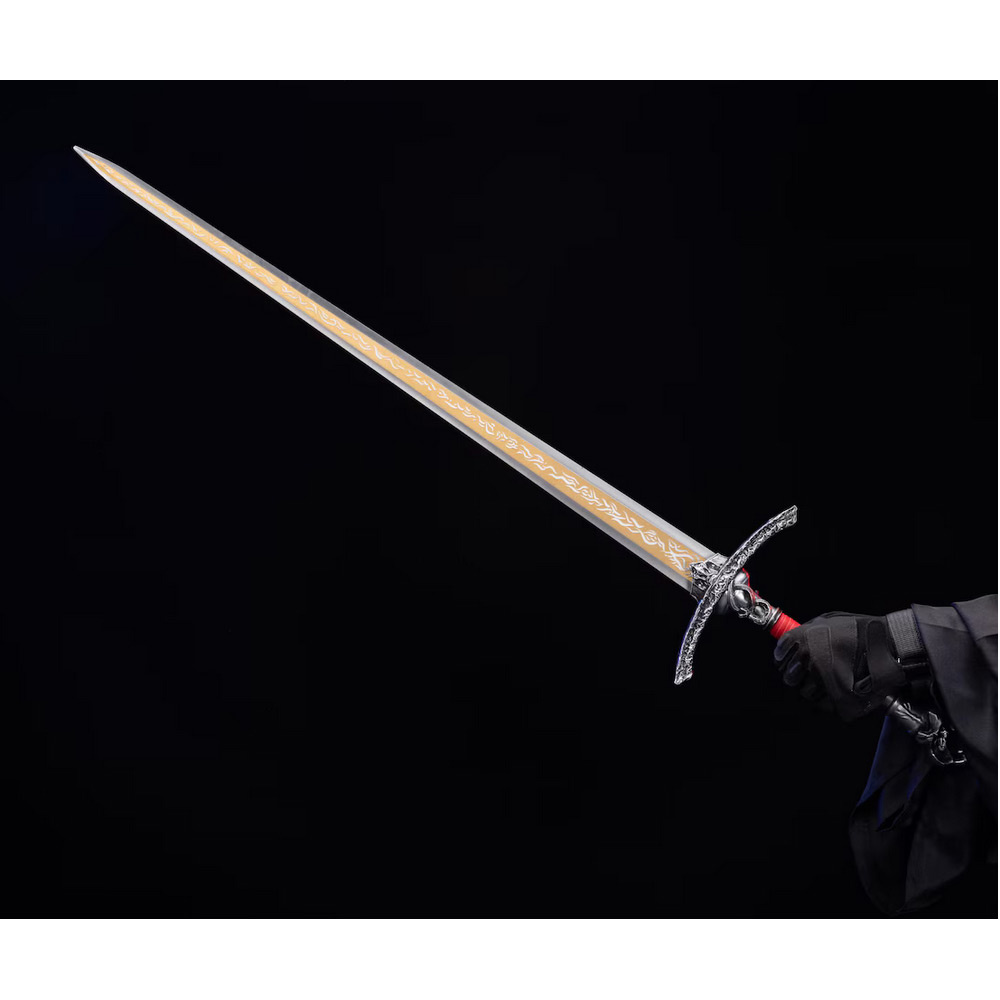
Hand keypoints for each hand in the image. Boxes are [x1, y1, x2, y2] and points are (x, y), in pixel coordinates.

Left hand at [774, 612, 907, 720]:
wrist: (890, 646)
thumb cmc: (861, 630)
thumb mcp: (829, 620)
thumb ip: (807, 631)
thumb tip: (792, 641)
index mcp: (802, 639)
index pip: (779, 656)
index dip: (784, 659)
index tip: (789, 661)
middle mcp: (808, 661)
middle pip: (789, 677)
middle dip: (797, 675)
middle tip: (811, 672)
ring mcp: (821, 681)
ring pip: (805, 693)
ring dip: (814, 688)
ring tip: (830, 679)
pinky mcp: (836, 700)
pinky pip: (823, 705)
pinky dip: (829, 700)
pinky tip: (839, 689)